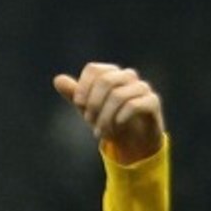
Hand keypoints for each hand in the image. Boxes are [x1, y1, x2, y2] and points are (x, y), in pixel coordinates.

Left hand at [52, 63, 166, 162]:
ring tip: (100, 132)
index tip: (78, 104)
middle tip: (89, 122)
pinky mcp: (152, 102)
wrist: (133, 141)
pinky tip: (117, 125)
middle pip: (106, 81)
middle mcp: (128, 76)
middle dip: (93, 104)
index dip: (83, 86)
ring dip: (105, 117)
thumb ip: (75, 94)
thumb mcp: (88, 109)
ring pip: (119, 95)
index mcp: (111, 74)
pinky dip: (121, 117)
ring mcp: (142, 88)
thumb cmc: (109, 120)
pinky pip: (135, 104)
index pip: (94, 69)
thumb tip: (57, 79)